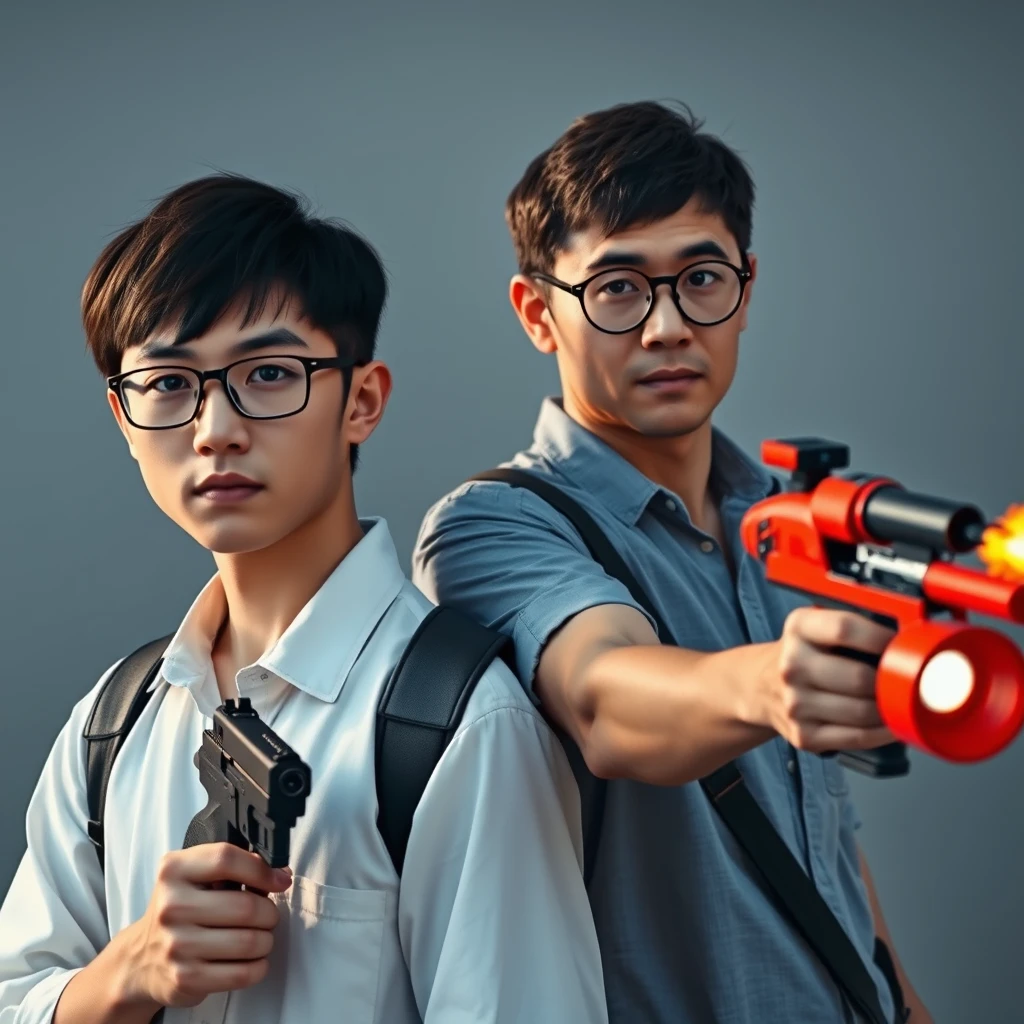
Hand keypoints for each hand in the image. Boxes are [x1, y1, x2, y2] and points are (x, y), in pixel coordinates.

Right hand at [114, 842, 293, 1011]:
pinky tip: (252, 960)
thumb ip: (233, 866)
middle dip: (269, 912)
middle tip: (267, 915)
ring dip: (266, 940)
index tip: (280, 880)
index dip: (262, 870)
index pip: (226, 859)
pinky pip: (242, 973)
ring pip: (250, 941)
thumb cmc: (180, 911)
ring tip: (259, 937)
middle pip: (246, 906)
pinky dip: (258, 966)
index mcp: (174, 871)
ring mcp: (176, 945)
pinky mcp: (185, 978)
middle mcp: (171, 906)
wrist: (141, 959)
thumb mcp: (195, 876)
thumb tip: (279, 874)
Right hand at [755, 606, 898, 752]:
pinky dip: (882, 732)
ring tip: (900, 701)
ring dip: (890, 709)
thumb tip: (910, 639)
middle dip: (891, 682)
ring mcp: (795, 703)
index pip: (845, 628)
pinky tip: (890, 722)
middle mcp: (792, 665)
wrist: (761, 686)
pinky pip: (858, 737)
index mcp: (798, 628)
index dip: (882, 638)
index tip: (903, 646)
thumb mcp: (817, 626)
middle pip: (860, 678)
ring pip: (863, 712)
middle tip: (907, 680)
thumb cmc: (804, 655)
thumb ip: (856, 627)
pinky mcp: (803, 734)